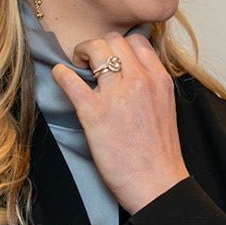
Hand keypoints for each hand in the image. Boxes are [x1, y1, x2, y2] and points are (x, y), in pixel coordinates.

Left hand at [51, 32, 188, 213]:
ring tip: (77, 67)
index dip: (119, 45)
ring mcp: (116, 96)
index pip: (136, 40)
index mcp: (159, 80)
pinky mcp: (95, 114)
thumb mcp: (165, 109)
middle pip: (114, 39)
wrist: (158, 185)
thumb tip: (131, 77)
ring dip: (81, 52)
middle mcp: (140, 81)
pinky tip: (60, 78)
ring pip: (94, 48)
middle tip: (89, 62)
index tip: (111, 57)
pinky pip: (70, 79)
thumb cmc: (160, 156)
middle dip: (98, 45)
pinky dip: (61, 74)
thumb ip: (150, 88)